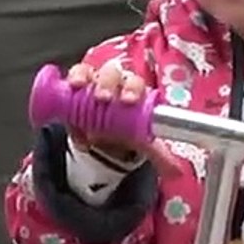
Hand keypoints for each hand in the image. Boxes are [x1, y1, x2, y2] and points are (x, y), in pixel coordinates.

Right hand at [65, 62, 181, 176]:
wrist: (103, 132)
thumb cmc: (126, 128)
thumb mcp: (140, 141)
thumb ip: (158, 154)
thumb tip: (177, 172)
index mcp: (134, 90)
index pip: (136, 84)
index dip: (133, 89)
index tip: (128, 101)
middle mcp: (115, 82)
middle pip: (113, 73)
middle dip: (108, 82)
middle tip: (103, 98)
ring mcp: (93, 81)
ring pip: (90, 71)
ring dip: (84, 76)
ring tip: (78, 87)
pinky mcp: (74, 86)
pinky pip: (71, 79)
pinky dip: (68, 85)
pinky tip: (65, 94)